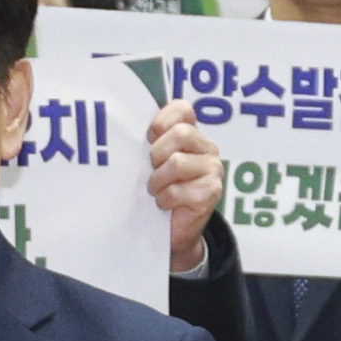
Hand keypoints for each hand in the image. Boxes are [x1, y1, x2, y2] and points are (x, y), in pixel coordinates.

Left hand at [147, 97, 222, 268]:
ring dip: (158, 180)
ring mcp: (213, 170)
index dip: (161, 121)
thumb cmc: (160, 191)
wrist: (174, 230)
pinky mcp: (212, 192)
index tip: (150, 139)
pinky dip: (164, 199)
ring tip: (157, 190)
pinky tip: (165, 204)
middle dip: (157, 154)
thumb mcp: (153, 162)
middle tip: (152, 170)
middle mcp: (208, 148)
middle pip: (180, 134)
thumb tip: (127, 129)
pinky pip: (178, 190)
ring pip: (176, 162)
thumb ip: (151, 142)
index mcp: (193, 135)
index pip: (182, 110)